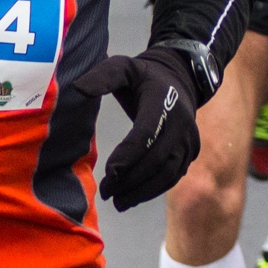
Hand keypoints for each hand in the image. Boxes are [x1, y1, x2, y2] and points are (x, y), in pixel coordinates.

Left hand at [71, 48, 199, 210]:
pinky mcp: (190, 153)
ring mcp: (189, 140)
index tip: (108, 172)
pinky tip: (132, 197)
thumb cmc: (142, 76)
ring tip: (117, 202)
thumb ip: (102, 76)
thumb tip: (78, 88)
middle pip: (158, 158)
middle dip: (132, 179)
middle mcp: (182, 122)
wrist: (177, 80)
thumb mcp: (122, 66)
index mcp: (164, 100)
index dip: (128, 154)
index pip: (147, 133)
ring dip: (143, 191)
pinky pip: (173, 176)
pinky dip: (153, 190)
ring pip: (168, 173)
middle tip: (106, 193)